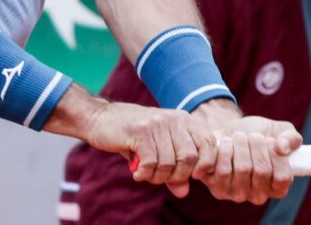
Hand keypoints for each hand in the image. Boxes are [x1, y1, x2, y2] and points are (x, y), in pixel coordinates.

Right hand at [84, 100, 216, 197]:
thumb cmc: (132, 136)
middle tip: (161, 178)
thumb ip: (173, 170)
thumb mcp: (157, 152)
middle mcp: (174, 119)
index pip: (209, 143)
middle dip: (177, 176)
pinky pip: (151, 162)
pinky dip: (145, 174)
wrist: (101, 118)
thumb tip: (184, 192)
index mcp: (184, 120)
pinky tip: (137, 173)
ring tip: (146, 174)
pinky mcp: (140, 131)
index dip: (206, 163)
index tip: (193, 176)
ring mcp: (157, 124)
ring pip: (169, 163)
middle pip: (189, 158)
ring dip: (157, 176)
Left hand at [191, 102, 302, 204]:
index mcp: (278, 187)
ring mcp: (238, 194)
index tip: (270, 140)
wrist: (227, 133)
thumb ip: (291, 138)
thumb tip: (282, 147)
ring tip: (237, 138)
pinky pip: (221, 170)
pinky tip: (224, 144)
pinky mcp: (218, 189)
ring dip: (239, 144)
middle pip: (262, 170)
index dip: (276, 154)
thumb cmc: (257, 134)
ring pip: (241, 169)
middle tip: (251, 135)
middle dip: (256, 144)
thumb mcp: (279, 131)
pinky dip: (223, 149)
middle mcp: (259, 195)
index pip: (283, 177)